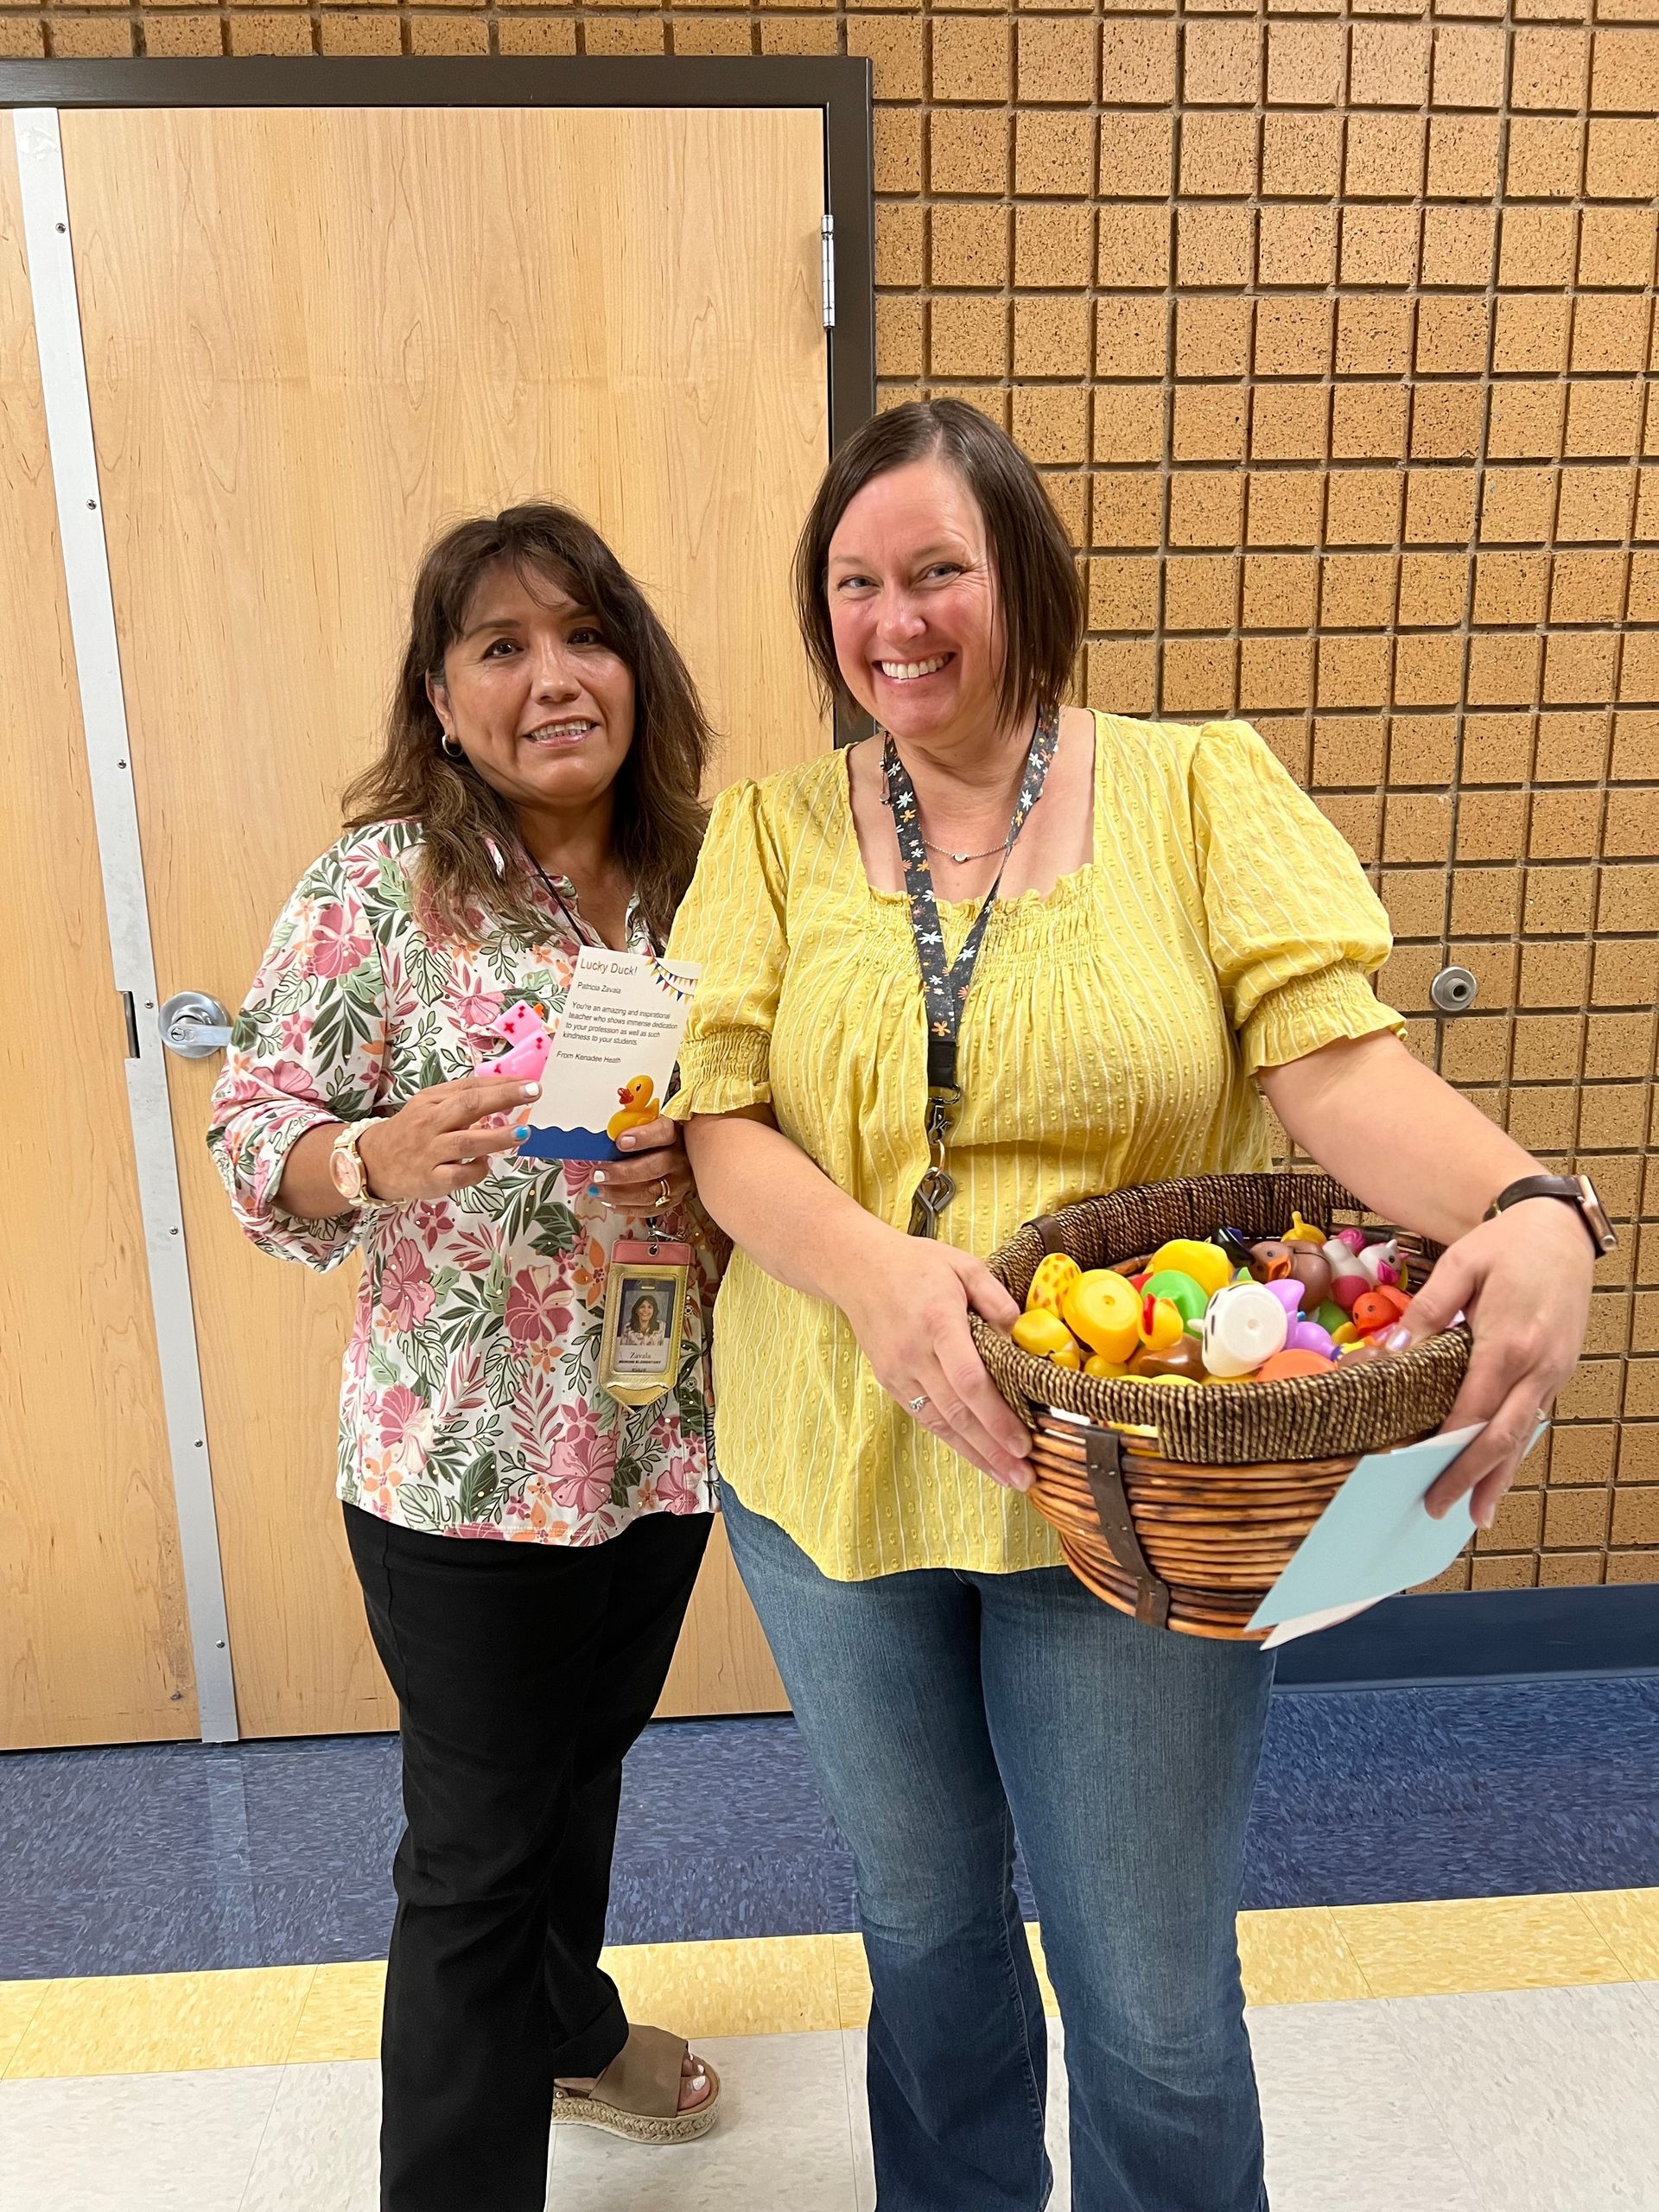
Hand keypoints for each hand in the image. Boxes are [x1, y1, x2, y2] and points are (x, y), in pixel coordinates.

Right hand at [354, 1077, 542, 1201]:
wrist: (374, 1162)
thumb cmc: (412, 1132)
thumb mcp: (430, 1108)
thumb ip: (462, 1101)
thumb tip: (505, 1095)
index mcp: (431, 1101)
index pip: (470, 1087)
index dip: (501, 1084)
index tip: (530, 1083)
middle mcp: (430, 1123)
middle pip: (467, 1106)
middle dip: (502, 1098)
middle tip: (533, 1093)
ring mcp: (429, 1152)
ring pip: (465, 1142)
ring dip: (497, 1137)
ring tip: (523, 1132)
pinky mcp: (431, 1179)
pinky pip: (459, 1175)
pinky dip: (477, 1170)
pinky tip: (486, 1164)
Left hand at [594, 1117, 695, 1214]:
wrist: (678, 1156)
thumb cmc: (657, 1140)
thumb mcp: (647, 1126)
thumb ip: (630, 1129)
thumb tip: (604, 1139)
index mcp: (676, 1134)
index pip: (663, 1133)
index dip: (642, 1137)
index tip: (620, 1141)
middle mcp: (680, 1159)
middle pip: (654, 1167)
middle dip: (623, 1173)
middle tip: (598, 1174)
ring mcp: (678, 1183)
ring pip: (650, 1192)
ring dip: (619, 1193)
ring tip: (597, 1189)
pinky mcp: (672, 1200)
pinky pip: (648, 1209)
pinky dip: (626, 1207)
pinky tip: (609, 1202)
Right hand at [838, 1233, 1031, 1489]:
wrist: (857, 1269)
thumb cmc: (916, 1265)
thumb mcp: (963, 1266)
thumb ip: (996, 1297)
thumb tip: (1024, 1334)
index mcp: (938, 1322)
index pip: (969, 1380)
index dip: (996, 1416)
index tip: (1024, 1441)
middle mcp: (915, 1353)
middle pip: (957, 1412)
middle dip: (993, 1449)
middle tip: (1024, 1477)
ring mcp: (899, 1372)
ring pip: (940, 1423)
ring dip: (976, 1455)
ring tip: (1007, 1478)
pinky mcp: (891, 1381)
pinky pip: (925, 1417)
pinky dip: (953, 1441)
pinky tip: (977, 1457)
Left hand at [1387, 1199, 1594, 1527]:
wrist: (1559, 1229)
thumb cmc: (1506, 1244)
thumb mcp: (1460, 1266)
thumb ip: (1427, 1311)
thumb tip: (1392, 1350)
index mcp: (1508, 1342)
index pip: (1472, 1409)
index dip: (1445, 1445)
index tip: (1417, 1471)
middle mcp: (1537, 1365)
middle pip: (1501, 1436)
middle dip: (1471, 1477)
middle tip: (1440, 1509)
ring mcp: (1554, 1371)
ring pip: (1522, 1434)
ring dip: (1500, 1475)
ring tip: (1477, 1512)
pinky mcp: (1559, 1369)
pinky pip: (1533, 1417)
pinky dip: (1514, 1447)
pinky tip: (1499, 1467)